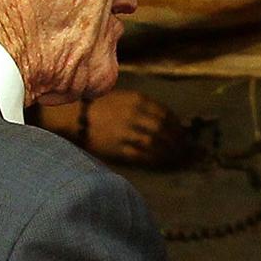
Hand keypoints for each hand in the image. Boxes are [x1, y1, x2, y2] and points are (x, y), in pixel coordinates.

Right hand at [37, 89, 189, 166]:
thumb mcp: (125, 98)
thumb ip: (145, 106)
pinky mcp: (119, 148)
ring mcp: (127, 132)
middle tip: (185, 149)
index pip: (166, 114)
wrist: (74, 116)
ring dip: (169, 152)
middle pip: (164, 130)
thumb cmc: (101, 106)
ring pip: (156, 144)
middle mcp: (135, 115)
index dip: (178, 126)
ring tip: (176, 157)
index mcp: (138, 100)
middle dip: (177, 141)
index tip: (184, 133)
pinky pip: (143, 155)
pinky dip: (155, 159)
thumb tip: (167, 120)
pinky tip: (161, 162)